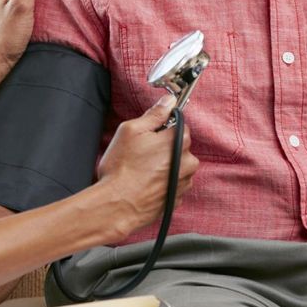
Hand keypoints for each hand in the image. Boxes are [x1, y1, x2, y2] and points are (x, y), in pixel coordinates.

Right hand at [96, 96, 198, 236]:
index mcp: (177, 141)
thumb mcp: (131, 130)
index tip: (150, 133)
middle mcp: (187, 162)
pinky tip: (146, 183)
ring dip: (165, 165)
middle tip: (141, 152)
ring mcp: (184, 182)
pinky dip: (163, 181)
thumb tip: (169, 101)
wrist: (118, 205)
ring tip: (142, 170)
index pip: (179, 124)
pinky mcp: (178, 198)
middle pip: (179, 146)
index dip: (163, 127)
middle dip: (164, 146)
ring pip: (178, 165)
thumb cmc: (122, 168)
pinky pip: (174, 183)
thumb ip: (154, 114)